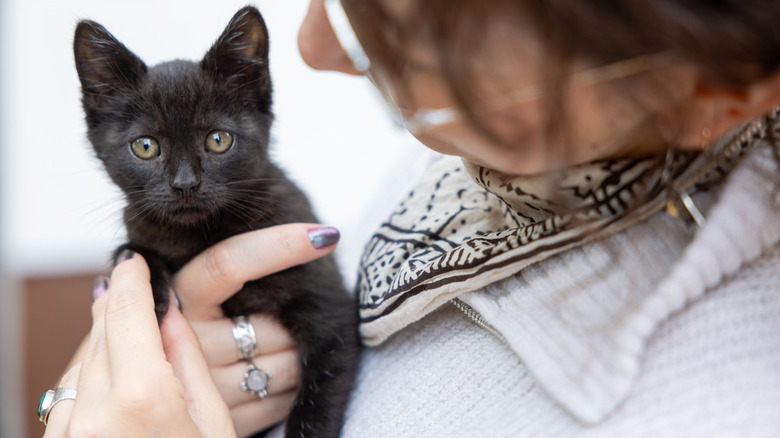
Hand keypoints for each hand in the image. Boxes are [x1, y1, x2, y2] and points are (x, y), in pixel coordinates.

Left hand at [44, 253, 235, 437]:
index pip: (128, 312)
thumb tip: (169, 311)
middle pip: (101, 333)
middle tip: (135, 290)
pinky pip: (69, 396)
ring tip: (138, 358)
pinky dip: (91, 382)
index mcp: (143, 397)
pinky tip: (117, 390)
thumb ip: (186, 359)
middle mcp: (95, 412)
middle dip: (118, 307)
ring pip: (82, 362)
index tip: (134, 261)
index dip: (131, 278)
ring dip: (106, 348)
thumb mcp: (211, 419)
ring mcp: (70, 432)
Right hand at [171, 223, 339, 436]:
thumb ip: (231, 260)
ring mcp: (205, 386)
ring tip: (277, 345)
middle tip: (282, 316)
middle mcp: (186, 342)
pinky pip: (284, 400)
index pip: (227, 263)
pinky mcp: (227, 418)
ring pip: (287, 365)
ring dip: (296, 353)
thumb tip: (308, 232)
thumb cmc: (200, 318)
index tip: (324, 236)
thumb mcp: (201, 285)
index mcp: (178, 296)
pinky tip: (275, 371)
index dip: (279, 245)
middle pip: (272, 325)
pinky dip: (293, 385)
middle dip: (292, 321)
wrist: (161, 384)